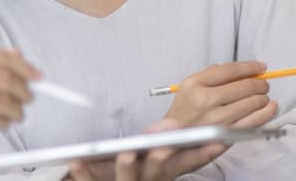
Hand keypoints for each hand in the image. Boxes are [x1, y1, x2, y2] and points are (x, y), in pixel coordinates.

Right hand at [0, 43, 40, 162]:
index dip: (23, 66)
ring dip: (17, 108)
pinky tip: (4, 122)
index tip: (35, 74)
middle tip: (29, 96)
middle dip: (24, 88)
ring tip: (17, 112)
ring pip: (4, 100)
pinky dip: (5, 122)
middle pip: (5, 77)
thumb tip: (16, 59)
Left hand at [65, 119, 225, 180]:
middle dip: (163, 159)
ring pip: (129, 180)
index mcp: (165, 173)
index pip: (188, 163)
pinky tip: (78, 160)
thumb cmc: (139, 173)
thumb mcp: (160, 162)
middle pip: (159, 172)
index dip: (203, 153)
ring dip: (129, 167)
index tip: (217, 141)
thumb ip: (171, 143)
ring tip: (127, 153)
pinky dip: (84, 173)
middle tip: (164, 147)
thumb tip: (184, 121)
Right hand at [164, 61, 277, 128]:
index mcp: (194, 85)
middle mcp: (205, 100)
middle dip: (259, 83)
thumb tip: (243, 70)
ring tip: (263, 96)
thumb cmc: (183, 113)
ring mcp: (217, 119)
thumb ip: (212, 76)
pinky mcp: (227, 134)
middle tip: (263, 84)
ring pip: (252, 102)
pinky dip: (266, 112)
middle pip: (244, 86)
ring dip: (263, 97)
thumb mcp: (188, 87)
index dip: (249, 67)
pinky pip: (254, 121)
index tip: (260, 67)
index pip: (230, 70)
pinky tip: (270, 107)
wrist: (174, 140)